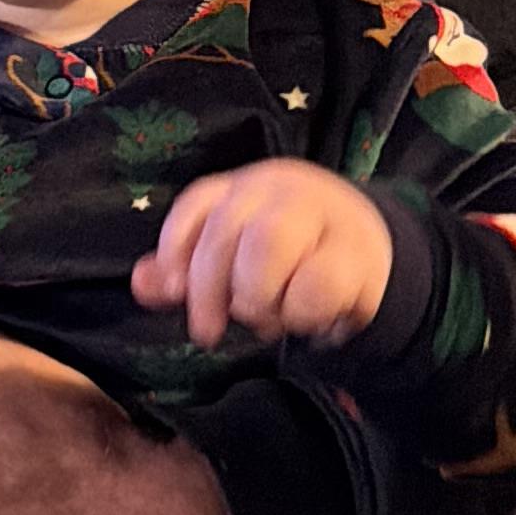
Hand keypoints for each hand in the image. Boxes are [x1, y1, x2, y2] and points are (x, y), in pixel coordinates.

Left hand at [137, 165, 392, 347]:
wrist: (373, 251)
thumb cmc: (290, 256)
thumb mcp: (234, 259)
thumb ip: (186, 271)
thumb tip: (142, 284)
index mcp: (246, 187)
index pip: (198, 204)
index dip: (176, 248)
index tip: (173, 292)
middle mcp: (282, 190)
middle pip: (228, 229)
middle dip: (212, 288)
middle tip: (213, 327)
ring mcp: (323, 215)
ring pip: (269, 244)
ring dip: (258, 296)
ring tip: (266, 318)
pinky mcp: (357, 253)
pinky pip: (316, 283)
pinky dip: (300, 312)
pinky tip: (305, 319)